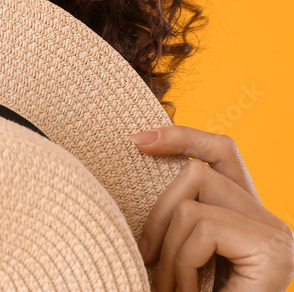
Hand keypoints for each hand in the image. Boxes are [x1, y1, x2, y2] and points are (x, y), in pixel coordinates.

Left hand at [129, 124, 293, 290]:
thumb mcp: (174, 254)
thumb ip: (171, 216)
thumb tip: (136, 149)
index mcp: (247, 213)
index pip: (222, 151)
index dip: (183, 136)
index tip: (135, 140)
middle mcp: (270, 219)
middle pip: (196, 172)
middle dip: (157, 216)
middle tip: (147, 262)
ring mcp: (276, 234)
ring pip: (192, 203)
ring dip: (167, 251)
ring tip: (172, 290)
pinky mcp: (272, 251)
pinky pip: (202, 229)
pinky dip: (182, 263)